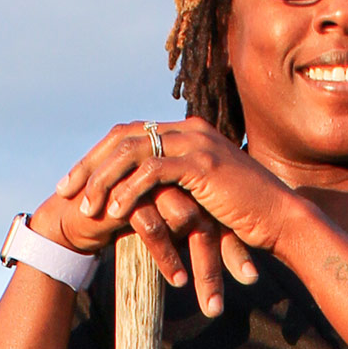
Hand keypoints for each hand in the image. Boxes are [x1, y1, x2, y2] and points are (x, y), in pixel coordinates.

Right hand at [27, 180, 234, 315]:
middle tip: (248, 282)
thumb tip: (225, 241)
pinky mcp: (125, 193)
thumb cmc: (121, 222)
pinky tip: (177, 281)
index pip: (219, 208)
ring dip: (204, 263)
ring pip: (189, 220)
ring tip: (212, 299)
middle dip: (229, 252)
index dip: (235, 242)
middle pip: (211, 212)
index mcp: (184, 173)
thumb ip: (188, 221)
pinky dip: (168, 256)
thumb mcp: (162, 220)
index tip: (250, 276)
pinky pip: (155, 227)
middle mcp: (171, 172)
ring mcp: (148, 180)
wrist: (71, 218)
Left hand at [60, 118, 307, 275]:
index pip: (129, 134)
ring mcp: (196, 143)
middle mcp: (189, 129)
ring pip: (131, 151)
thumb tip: (150, 201)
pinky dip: (129, 190)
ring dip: (103, 179)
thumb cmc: (246, 214)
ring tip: (85, 206)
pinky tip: (115, 212)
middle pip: (122, 136)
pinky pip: (153, 171)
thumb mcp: (205, 194)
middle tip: (65, 191)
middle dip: (89, 165)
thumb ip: (178, 186)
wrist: (282, 218)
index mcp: (187, 132)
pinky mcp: (202, 164)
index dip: (98, 157)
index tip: (75, 183)